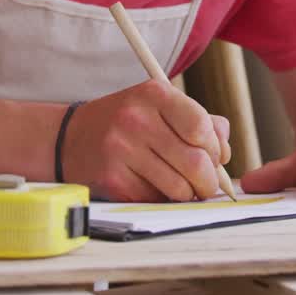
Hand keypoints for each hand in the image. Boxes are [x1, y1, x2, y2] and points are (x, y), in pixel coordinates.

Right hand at [61, 80, 230, 201]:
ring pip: (179, 188)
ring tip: (182, 188)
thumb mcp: (158, 106)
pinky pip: (156, 200)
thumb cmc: (125, 122)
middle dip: (210, 181)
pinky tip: (154, 187)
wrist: (69, 138)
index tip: (215, 157)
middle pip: (196, 162)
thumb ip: (199, 119)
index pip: (201, 126)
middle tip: (207, 184)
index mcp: (153, 94)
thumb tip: (226, 151)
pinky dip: (163, 200)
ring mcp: (121, 151)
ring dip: (188, 194)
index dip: (216, 148)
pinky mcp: (113, 180)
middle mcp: (136, 119)